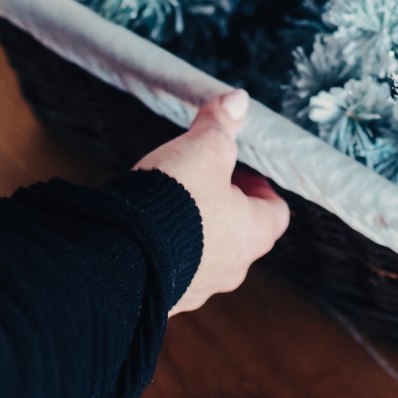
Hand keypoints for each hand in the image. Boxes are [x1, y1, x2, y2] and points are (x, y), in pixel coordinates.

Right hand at [134, 89, 289, 313]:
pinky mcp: (166, 297)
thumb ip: (220, 124)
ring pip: (208, 255)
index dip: (262, 188)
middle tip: (205, 182)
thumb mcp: (203, 150)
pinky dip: (169, 251)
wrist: (121, 255)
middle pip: (242, 234)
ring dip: (198, 231)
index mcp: (252, 233)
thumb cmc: (175, 203)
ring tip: (172, 204)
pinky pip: (177, 271)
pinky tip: (148, 231)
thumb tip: (237, 100)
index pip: (276, 213)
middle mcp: (231, 268)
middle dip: (226, 206)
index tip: (241, 170)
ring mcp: (199, 287)